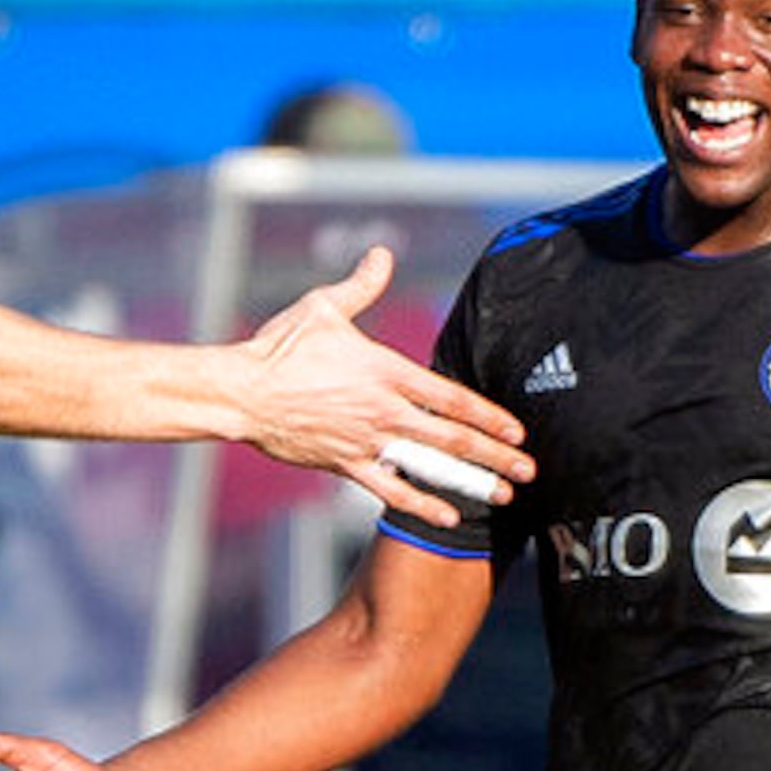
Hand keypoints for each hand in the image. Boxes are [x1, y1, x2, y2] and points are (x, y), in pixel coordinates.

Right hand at [230, 246, 533, 523]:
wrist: (241, 393)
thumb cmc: (279, 349)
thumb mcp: (323, 307)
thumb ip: (361, 285)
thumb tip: (382, 254)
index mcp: (385, 371)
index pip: (451, 396)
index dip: (489, 415)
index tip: (517, 430)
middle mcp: (383, 409)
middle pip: (452, 436)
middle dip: (495, 454)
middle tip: (529, 469)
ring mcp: (365, 441)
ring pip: (429, 466)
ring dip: (470, 481)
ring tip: (503, 494)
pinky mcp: (344, 464)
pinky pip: (390, 489)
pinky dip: (421, 503)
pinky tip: (448, 515)